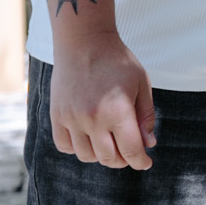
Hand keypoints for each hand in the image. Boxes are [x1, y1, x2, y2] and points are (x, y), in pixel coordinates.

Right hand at [49, 31, 156, 170]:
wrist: (84, 41)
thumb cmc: (117, 61)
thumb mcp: (141, 83)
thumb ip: (146, 115)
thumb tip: (148, 144)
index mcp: (118, 110)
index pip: (131, 150)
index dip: (140, 161)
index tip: (145, 163)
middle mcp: (93, 118)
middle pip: (109, 158)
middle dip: (123, 160)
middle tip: (129, 152)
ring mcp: (72, 118)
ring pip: (86, 155)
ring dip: (100, 155)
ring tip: (109, 142)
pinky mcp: (57, 115)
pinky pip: (65, 146)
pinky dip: (77, 148)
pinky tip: (88, 137)